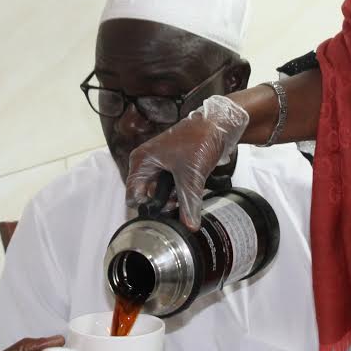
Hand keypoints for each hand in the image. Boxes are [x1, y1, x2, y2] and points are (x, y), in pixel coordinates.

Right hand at [124, 95, 249, 228]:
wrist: (218, 124)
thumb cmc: (199, 138)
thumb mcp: (192, 176)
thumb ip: (188, 203)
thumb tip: (189, 225)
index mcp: (141, 161)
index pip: (132, 196)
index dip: (146, 209)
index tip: (162, 217)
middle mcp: (146, 163)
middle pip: (147, 196)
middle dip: (163, 204)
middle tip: (178, 207)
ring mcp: (159, 164)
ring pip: (160, 192)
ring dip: (173, 199)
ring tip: (187, 198)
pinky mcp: (172, 166)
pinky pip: (171, 186)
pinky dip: (180, 192)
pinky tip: (191, 192)